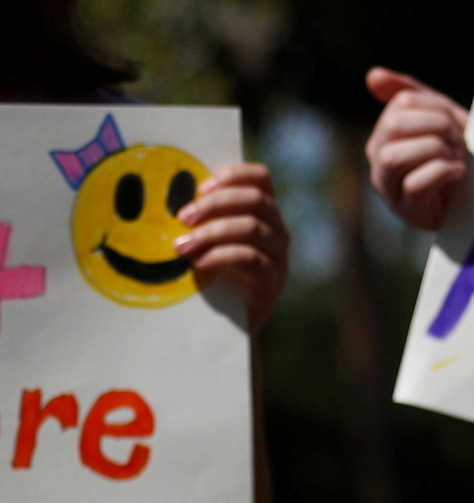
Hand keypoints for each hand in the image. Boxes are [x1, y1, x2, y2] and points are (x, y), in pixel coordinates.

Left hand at [178, 162, 289, 331]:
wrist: (229, 327)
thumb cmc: (213, 278)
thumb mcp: (210, 242)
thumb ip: (204, 219)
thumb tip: (167, 197)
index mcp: (263, 215)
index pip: (262, 178)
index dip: (234, 175)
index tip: (201, 187)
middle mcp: (276, 231)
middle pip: (256, 199)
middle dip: (215, 204)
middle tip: (183, 218)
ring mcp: (278, 255)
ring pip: (252, 227)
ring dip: (211, 233)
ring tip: (182, 247)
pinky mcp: (272, 280)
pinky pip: (250, 258)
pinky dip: (221, 256)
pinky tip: (199, 264)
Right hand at [364, 67, 472, 230]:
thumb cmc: (455, 155)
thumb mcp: (439, 119)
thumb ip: (412, 94)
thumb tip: (373, 75)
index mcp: (385, 131)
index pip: (403, 102)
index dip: (436, 108)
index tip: (456, 124)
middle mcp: (379, 157)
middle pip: (394, 126)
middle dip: (437, 128)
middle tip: (458, 141)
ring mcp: (389, 186)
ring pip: (394, 156)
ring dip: (436, 151)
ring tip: (456, 158)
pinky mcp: (407, 210)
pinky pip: (414, 184)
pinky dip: (441, 173)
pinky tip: (457, 172)